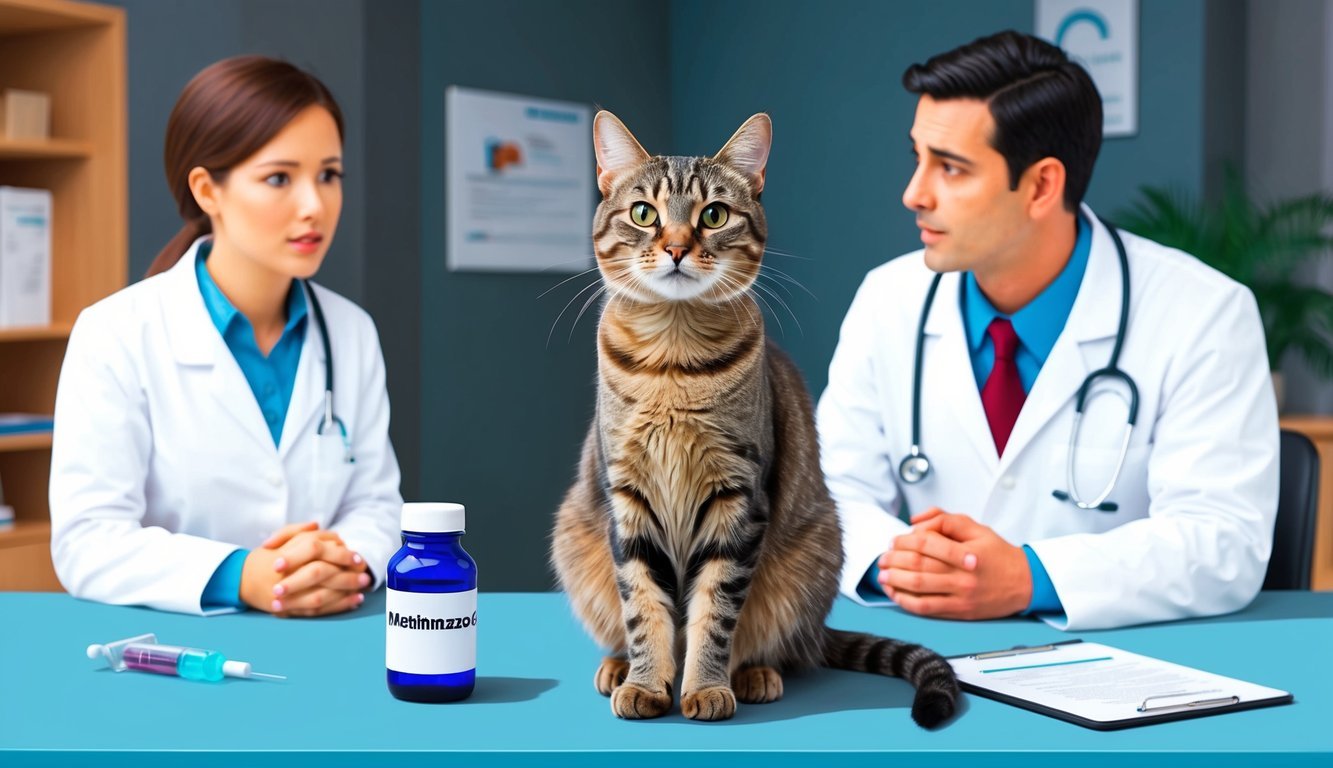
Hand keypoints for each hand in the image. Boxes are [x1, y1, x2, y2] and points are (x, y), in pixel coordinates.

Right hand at [240, 523, 368, 616]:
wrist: (241, 579)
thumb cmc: (266, 558)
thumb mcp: (280, 538)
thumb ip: (298, 530)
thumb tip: (317, 525)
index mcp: (287, 553)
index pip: (317, 550)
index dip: (340, 554)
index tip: (358, 558)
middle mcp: (287, 573)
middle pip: (322, 573)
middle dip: (346, 576)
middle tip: (365, 578)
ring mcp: (287, 592)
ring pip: (320, 594)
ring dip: (344, 593)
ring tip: (362, 592)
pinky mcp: (288, 608)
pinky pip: (315, 609)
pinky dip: (336, 607)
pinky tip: (351, 602)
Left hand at [876, 508, 1031, 619]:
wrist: (1024, 583)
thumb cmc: (997, 554)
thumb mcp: (976, 527)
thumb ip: (944, 518)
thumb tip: (915, 521)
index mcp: (967, 552)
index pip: (927, 543)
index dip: (904, 540)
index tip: (894, 541)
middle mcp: (963, 575)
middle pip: (918, 565)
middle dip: (894, 560)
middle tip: (884, 558)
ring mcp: (960, 596)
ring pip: (919, 588)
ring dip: (895, 581)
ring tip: (883, 576)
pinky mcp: (959, 612)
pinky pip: (926, 608)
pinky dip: (906, 602)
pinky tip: (895, 594)